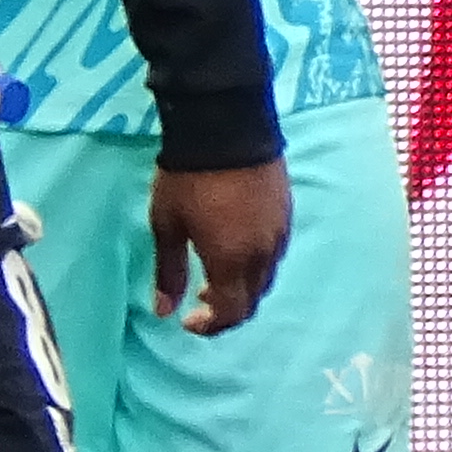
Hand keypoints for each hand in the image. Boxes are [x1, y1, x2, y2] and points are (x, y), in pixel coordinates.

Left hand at [150, 155, 291, 333]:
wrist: (226, 127)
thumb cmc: (187, 179)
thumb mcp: (166, 225)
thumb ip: (168, 271)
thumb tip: (164, 311)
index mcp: (232, 261)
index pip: (232, 311)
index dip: (212, 325)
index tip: (189, 322)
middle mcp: (264, 253)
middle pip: (253, 298)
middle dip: (227, 308)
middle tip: (200, 299)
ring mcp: (280, 232)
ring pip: (267, 276)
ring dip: (242, 286)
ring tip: (214, 274)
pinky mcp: (287, 212)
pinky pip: (275, 253)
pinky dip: (255, 265)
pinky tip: (236, 250)